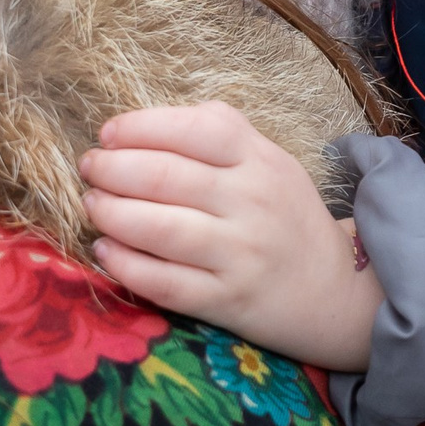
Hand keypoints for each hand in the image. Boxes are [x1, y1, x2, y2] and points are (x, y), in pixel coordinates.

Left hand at [79, 101, 382, 370]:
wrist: (335, 290)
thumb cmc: (286, 217)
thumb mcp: (270, 162)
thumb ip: (219, 136)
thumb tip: (142, 125)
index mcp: (260, 159)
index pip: (194, 129)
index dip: (140, 127)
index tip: (107, 134)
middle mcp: (252, 201)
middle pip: (166, 177)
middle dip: (112, 169)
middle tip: (89, 168)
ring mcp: (241, 253)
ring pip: (161, 228)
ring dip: (111, 213)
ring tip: (91, 204)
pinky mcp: (228, 301)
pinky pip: (166, 282)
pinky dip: (126, 265)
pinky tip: (105, 250)